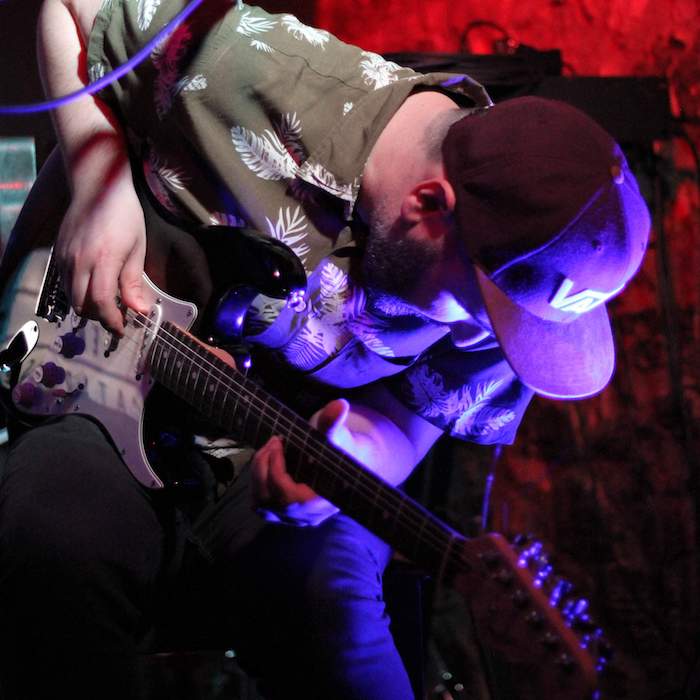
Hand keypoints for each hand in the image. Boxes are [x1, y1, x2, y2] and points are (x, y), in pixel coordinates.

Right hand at [55, 174, 148, 333]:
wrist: (97, 186)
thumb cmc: (124, 215)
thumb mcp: (137, 248)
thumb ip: (134, 281)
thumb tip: (140, 310)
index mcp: (103, 260)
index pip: (102, 303)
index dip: (112, 321)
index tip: (122, 329)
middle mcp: (79, 261)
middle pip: (82, 305)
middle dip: (99, 317)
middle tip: (116, 317)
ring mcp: (66, 257)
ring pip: (71, 296)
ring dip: (87, 305)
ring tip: (106, 302)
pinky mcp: (59, 252)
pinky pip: (65, 282)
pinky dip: (78, 292)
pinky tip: (93, 286)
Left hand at [251, 399, 349, 526]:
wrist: (343, 466)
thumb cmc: (339, 451)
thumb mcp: (336, 437)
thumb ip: (333, 423)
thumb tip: (340, 404)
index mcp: (319, 502)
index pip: (286, 495)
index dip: (275, 467)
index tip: (279, 441)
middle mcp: (303, 516)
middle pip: (268, 499)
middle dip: (264, 466)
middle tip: (273, 442)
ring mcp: (290, 518)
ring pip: (259, 503)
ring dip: (258, 474)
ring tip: (269, 450)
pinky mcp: (281, 514)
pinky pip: (259, 504)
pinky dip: (258, 483)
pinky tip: (268, 463)